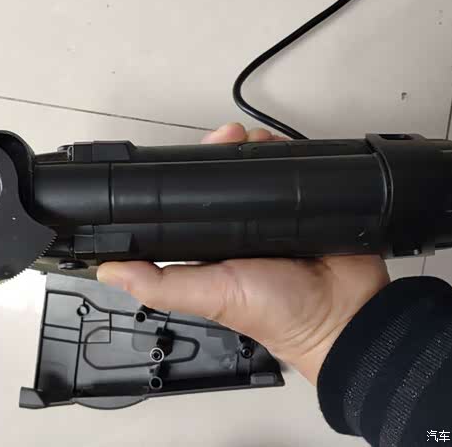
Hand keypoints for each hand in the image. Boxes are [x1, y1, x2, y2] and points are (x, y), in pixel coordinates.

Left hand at [97, 123, 389, 384]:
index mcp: (214, 245)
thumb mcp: (209, 296)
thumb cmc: (275, 312)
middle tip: (228, 137)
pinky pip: (294, 170)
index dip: (184, 177)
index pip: (190, 201)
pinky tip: (279, 144)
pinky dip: (286, 153)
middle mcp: (242, 225)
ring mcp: (276, 211)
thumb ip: (160, 285)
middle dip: (222, 150)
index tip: (184, 155)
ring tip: (254, 139)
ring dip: (252, 146)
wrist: (343, 313)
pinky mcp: (307, 202)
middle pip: (225, 176)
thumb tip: (108, 271)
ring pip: (258, 167)